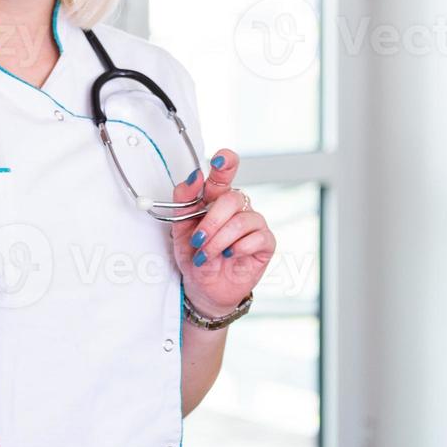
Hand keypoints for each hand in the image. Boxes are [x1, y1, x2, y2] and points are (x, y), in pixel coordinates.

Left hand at [168, 149, 274, 320]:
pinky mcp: (265, 243)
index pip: (224, 173)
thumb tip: (194, 177)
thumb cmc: (196, 256)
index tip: (220, 158)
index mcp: (216, 199)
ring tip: (207, 255)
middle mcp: (237, 207)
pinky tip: (230, 255)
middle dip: (211, 222)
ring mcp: (254, 223)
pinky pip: (257, 237)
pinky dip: (239, 248)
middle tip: (198, 240)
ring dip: (220, 240)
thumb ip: (184, 201)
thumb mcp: (180, 230)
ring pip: (242, 221)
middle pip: (231, 198)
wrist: (205, 288)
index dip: (226, 162)